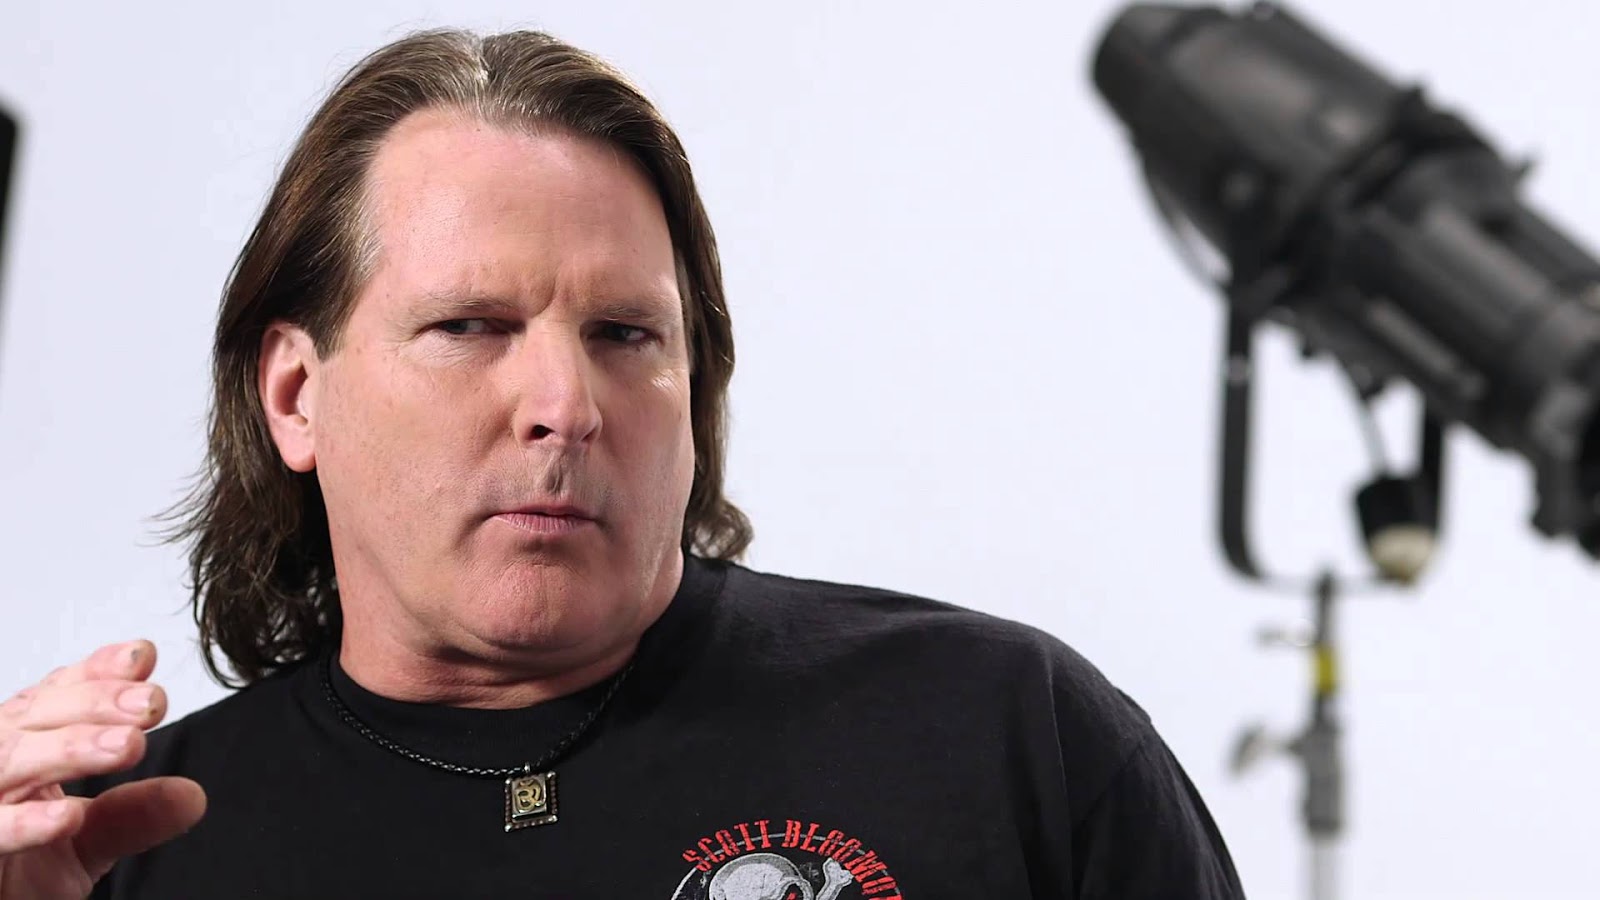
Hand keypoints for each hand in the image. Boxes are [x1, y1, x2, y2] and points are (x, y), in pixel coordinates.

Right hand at [0, 641, 206, 898]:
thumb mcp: (88, 842)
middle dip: (95, 703)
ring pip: (10, 760)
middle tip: (151, 703)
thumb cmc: (21, 873)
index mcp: (26, 746)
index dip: (97, 673)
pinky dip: (25, 822)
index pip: (57, 696)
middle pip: (34, 716)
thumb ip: (132, 817)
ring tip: (128, 744)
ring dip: (69, 749)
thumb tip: (192, 796)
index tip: (143, 658)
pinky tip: (69, 816)